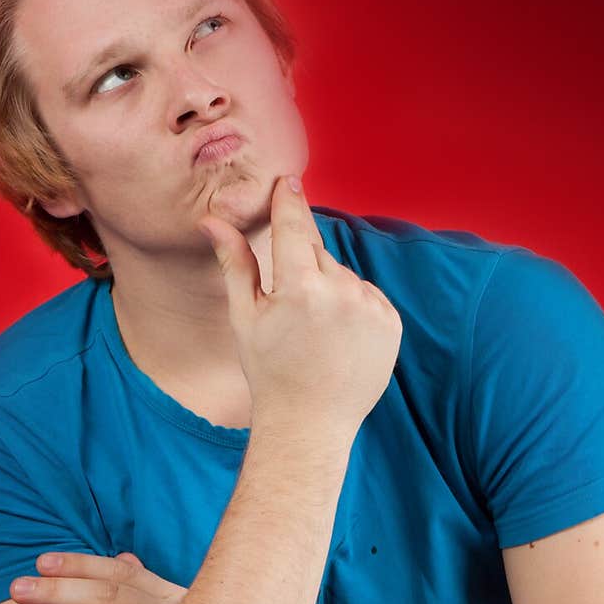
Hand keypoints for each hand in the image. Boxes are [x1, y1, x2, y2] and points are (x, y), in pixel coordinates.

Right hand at [197, 175, 402, 437]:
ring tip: (315, 332)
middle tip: (290, 308)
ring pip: (343, 275)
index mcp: (299, 287)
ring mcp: (371, 307)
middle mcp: (340, 292)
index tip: (288, 180)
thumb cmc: (269, 370)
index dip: (289, 200)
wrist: (310, 423)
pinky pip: (367, 296)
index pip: (294, 226)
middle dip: (302, 267)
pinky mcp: (391, 322)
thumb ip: (235, 262)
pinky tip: (338, 337)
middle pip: (317, 253)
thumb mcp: (245, 316)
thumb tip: (212, 219)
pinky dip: (353, 306)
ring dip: (328, 289)